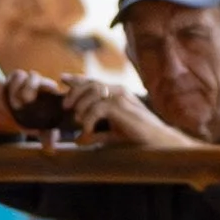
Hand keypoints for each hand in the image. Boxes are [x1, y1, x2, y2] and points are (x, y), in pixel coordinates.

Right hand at [0, 71, 62, 136]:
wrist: (7, 118)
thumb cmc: (29, 120)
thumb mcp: (40, 129)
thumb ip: (47, 136)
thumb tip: (50, 148)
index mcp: (44, 91)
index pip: (47, 83)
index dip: (46, 87)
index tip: (42, 100)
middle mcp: (30, 83)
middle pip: (32, 75)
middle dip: (30, 87)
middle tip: (26, 101)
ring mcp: (15, 83)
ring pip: (16, 75)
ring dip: (15, 90)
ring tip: (14, 107)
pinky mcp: (0, 85)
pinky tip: (1, 108)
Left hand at [58, 77, 183, 148]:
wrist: (157, 140)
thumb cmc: (137, 136)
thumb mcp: (111, 134)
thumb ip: (94, 135)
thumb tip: (77, 140)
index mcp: (116, 92)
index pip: (93, 81)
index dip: (77, 79)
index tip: (62, 79)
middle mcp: (119, 90)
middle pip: (90, 83)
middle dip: (74, 92)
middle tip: (65, 106)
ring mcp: (121, 97)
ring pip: (92, 93)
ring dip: (82, 107)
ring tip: (79, 121)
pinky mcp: (121, 107)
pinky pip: (97, 108)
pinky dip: (88, 120)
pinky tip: (87, 131)